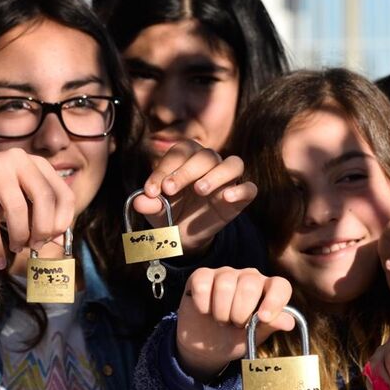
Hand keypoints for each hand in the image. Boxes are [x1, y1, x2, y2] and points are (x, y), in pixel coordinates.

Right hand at [0, 150, 74, 268]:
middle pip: (44, 198)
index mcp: (37, 163)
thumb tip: (60, 241)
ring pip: (17, 209)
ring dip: (19, 236)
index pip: (64, 194)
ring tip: (16, 247)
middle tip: (35, 246)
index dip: (63, 222)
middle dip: (43, 230)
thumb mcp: (21, 196)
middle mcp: (19, 160)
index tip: (53, 239)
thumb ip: (40, 213)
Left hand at [134, 140, 256, 253]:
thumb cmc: (169, 213)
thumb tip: (139, 201)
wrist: (183, 236)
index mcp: (187, 159)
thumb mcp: (155, 210)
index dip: (164, 168)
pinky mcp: (240, 198)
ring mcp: (227, 181)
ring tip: (199, 190)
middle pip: (206, 155)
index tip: (151, 190)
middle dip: (186, 171)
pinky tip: (226, 198)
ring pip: (233, 164)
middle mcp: (209, 165)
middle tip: (169, 190)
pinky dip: (241, 190)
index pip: (180, 152)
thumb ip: (148, 203)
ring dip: (216, 174)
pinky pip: (249, 188)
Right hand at [176, 267, 293, 381]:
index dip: (274, 300)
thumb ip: (270, 326)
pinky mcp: (202, 275)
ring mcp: (225, 274)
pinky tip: (204, 311)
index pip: (280, 285)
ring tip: (221, 320)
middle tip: (236, 324)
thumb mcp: (254, 336)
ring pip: (225, 284)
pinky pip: (203, 284)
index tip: (263, 318)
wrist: (206, 344)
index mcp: (267, 290)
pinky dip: (203, 304)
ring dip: (221, 311)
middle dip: (241, 312)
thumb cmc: (235, 337)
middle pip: (250, 285)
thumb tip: (288, 322)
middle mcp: (248, 277)